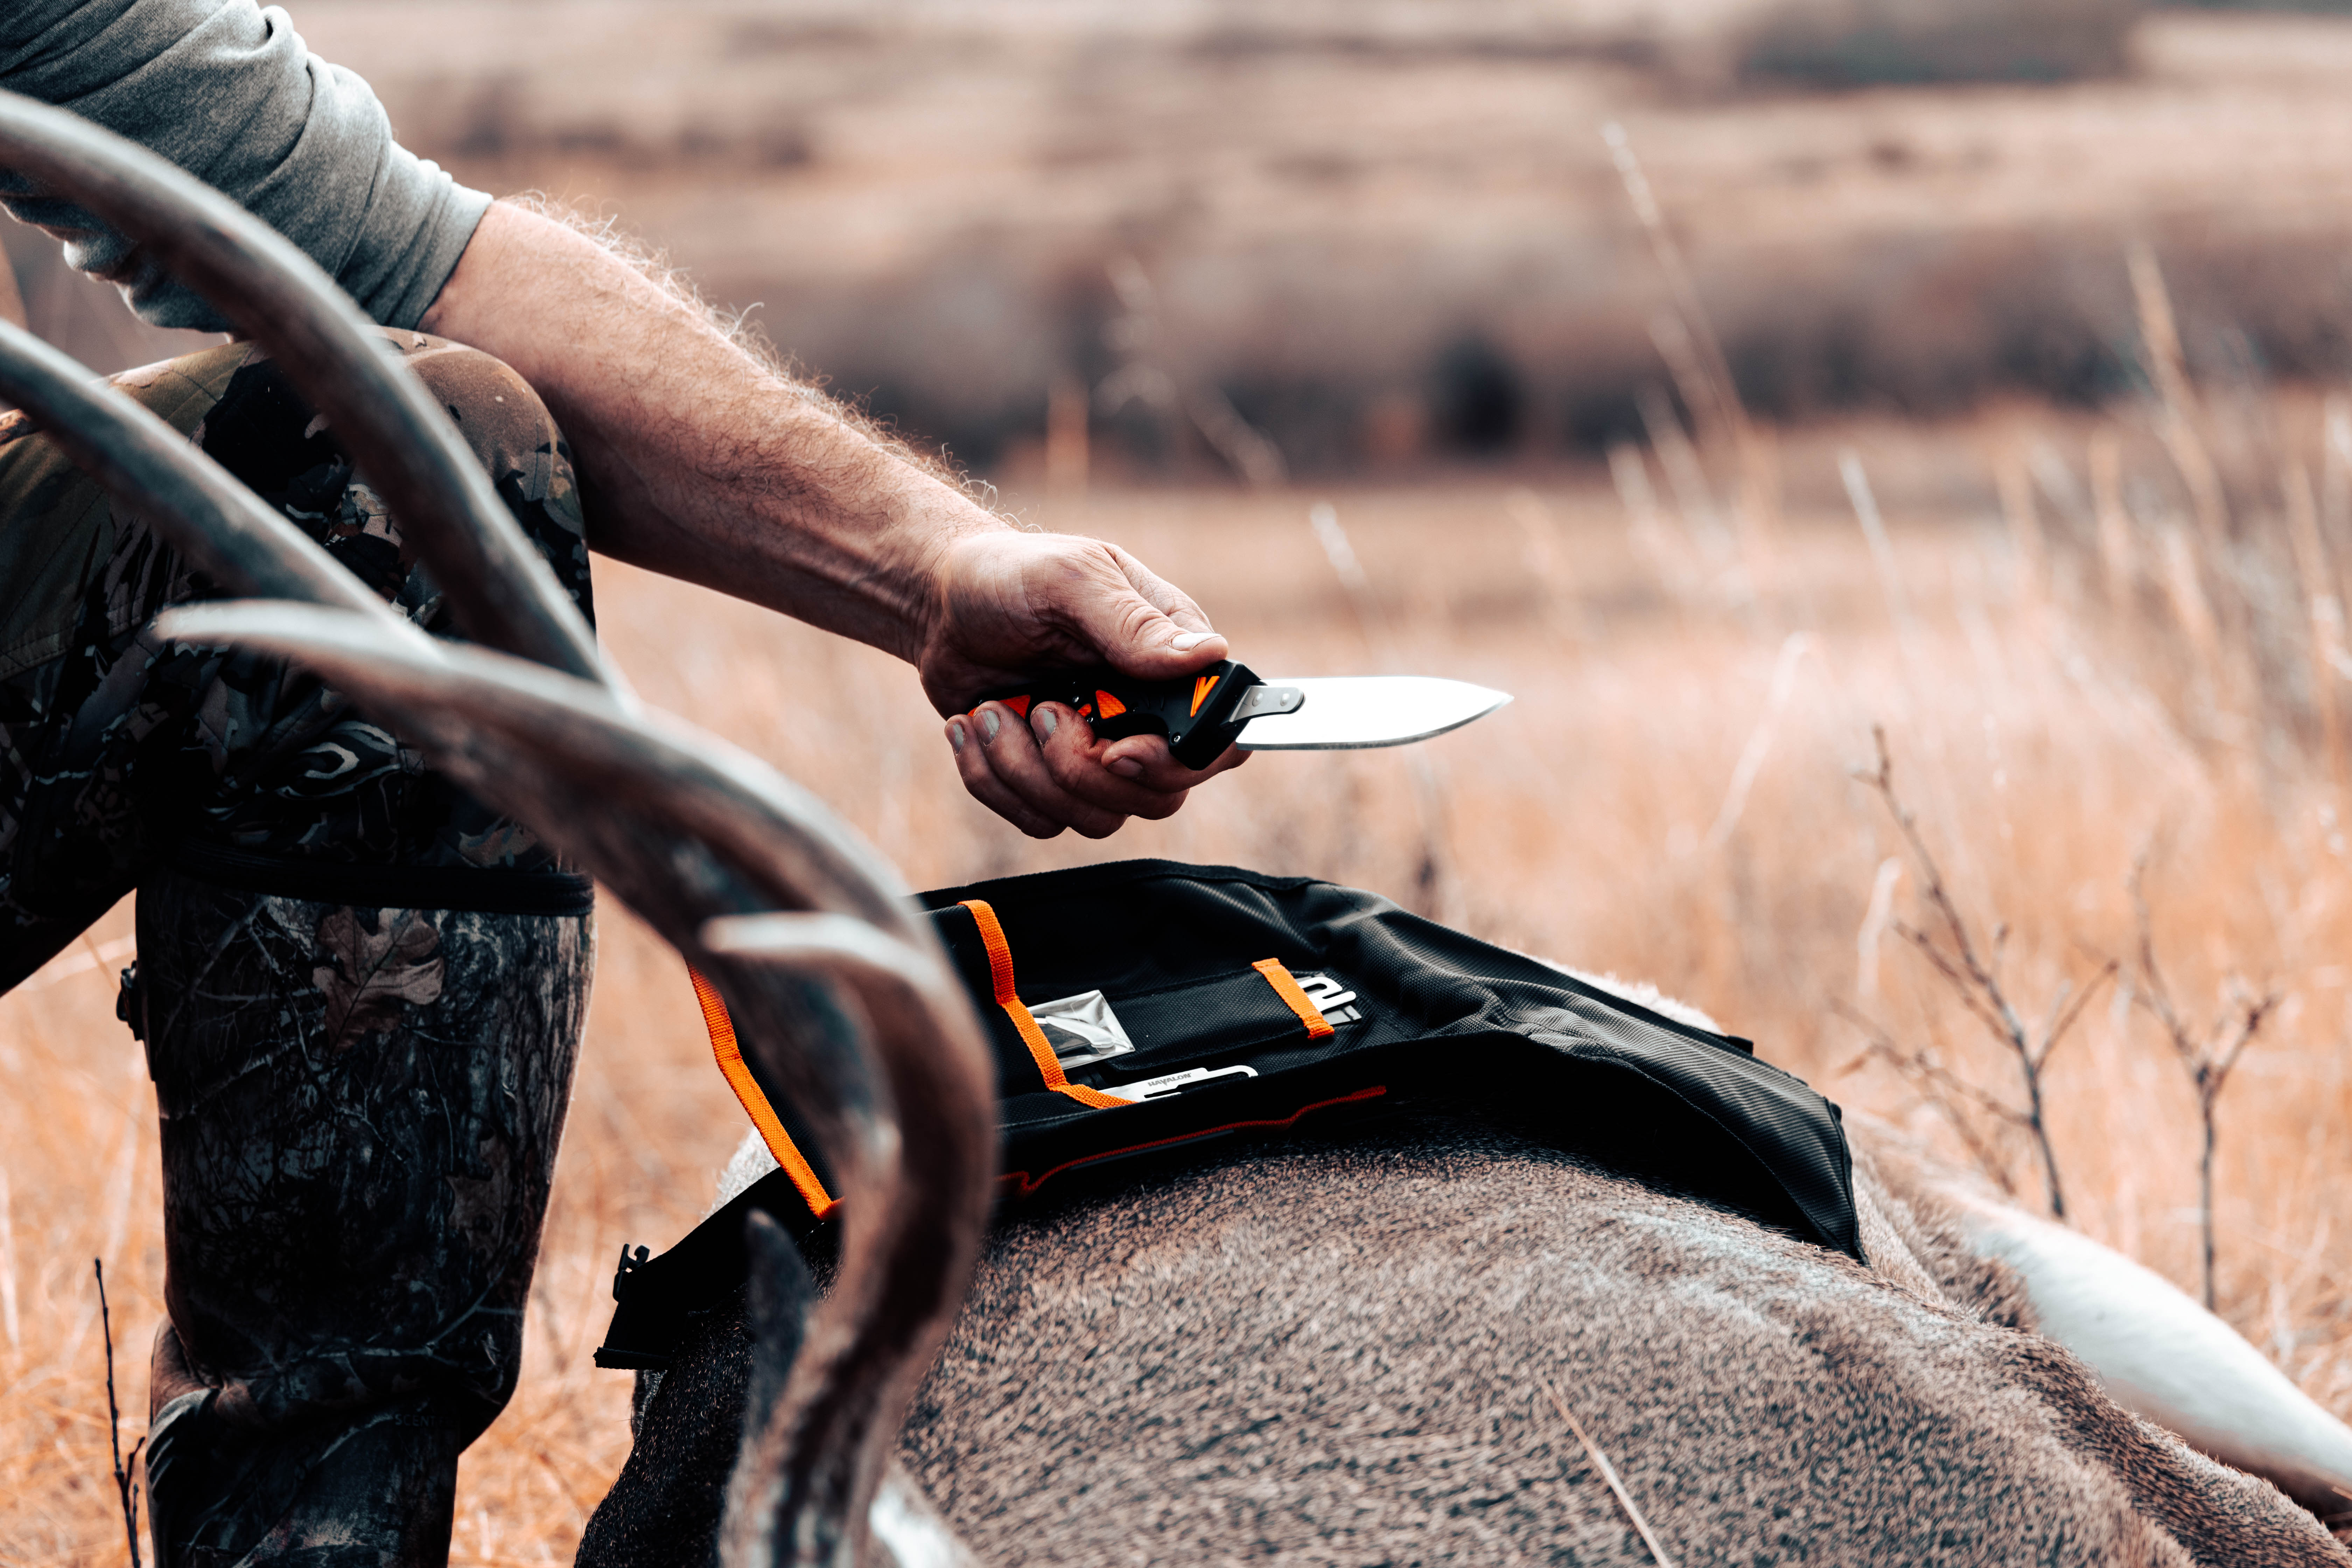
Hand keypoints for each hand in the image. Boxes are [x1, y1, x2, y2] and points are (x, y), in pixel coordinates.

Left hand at [920, 531, 1249, 837]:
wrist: (939, 606)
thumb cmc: (1009, 577)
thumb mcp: (1069, 579)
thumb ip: (1134, 623)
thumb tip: (1207, 654)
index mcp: (1169, 664)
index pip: (1219, 739)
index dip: (1177, 762)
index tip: (1118, 747)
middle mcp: (1144, 717)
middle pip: (1160, 797)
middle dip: (1083, 769)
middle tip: (1040, 712)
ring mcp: (1098, 752)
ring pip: (1098, 817)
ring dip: (1027, 771)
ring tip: (991, 712)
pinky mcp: (1049, 777)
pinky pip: (1041, 820)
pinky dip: (994, 780)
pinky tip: (973, 727)